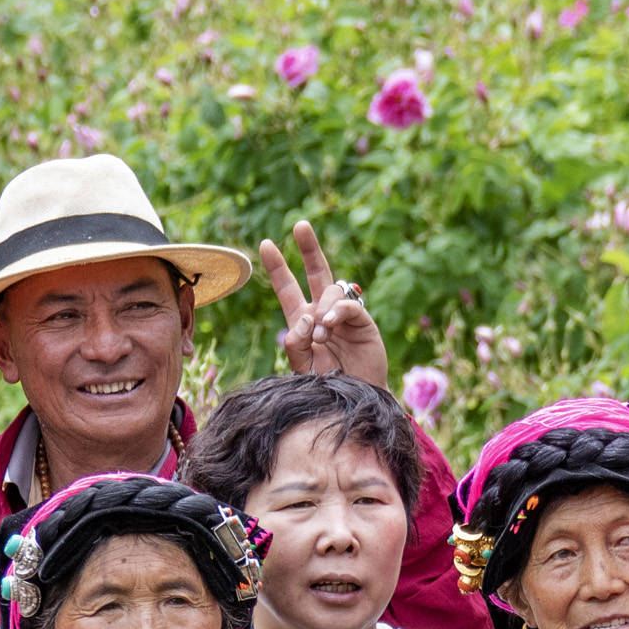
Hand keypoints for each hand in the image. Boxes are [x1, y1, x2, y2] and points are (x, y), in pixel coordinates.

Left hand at [259, 222, 391, 391]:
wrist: (353, 404)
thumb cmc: (326, 388)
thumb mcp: (302, 368)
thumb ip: (296, 345)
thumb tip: (304, 319)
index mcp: (303, 321)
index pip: (288, 289)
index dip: (278, 267)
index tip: (265, 244)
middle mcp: (323, 313)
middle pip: (316, 273)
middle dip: (309, 248)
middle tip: (300, 225)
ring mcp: (344, 317)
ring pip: (330, 292)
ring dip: (321, 310)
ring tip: (320, 336)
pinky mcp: (363, 323)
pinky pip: (348, 305)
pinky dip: (336, 311)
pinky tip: (329, 324)